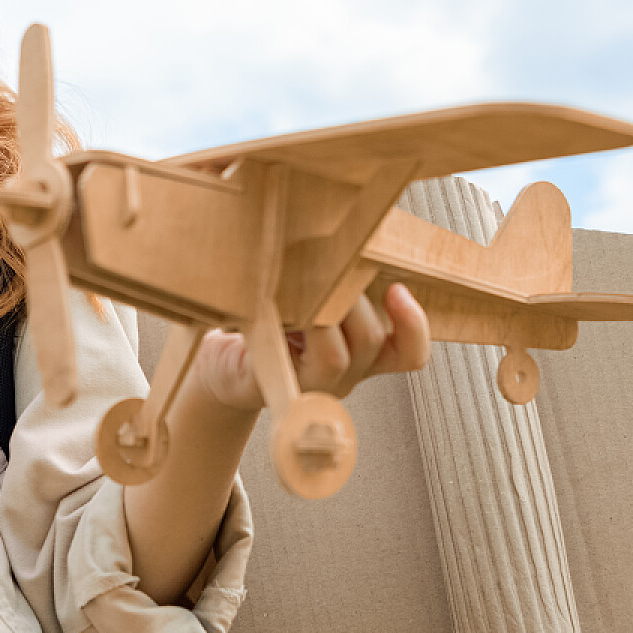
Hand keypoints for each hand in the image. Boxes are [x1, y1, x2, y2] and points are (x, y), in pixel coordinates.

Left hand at [193, 283, 430, 411]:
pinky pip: (286, 364)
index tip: (396, 287)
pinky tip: (279, 307)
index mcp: (360, 356)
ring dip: (319, 310)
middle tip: (323, 269)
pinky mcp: (278, 390)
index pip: (409, 353)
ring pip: (337, 354)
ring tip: (296, 285)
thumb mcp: (309, 297)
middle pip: (373, 339)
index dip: (414, 323)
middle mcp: (343, 376)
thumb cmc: (264, 325)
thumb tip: (353, 242)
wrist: (218, 362)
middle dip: (351, 295)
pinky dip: (292, 329)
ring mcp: (312, 388)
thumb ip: (338, 282)